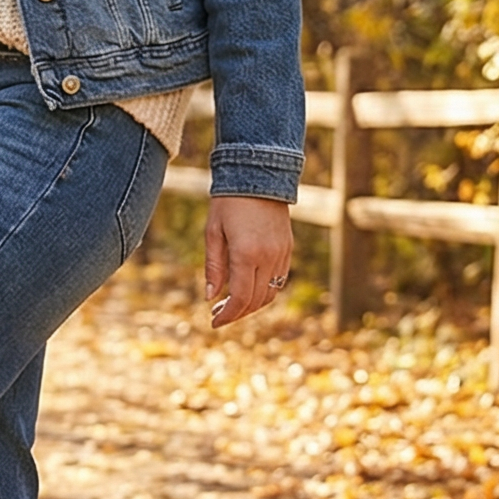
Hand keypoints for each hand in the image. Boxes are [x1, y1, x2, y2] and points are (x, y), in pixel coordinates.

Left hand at [203, 195, 292, 327]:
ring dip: (251, 305)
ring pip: (270, 294)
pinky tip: (248, 289)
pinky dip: (264, 292)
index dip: (227, 315)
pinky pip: (279, 280)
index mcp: (247, 254)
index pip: (240, 298)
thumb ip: (213, 267)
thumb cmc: (228, 203)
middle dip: (237, 313)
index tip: (214, 322)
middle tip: (218, 315)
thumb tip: (210, 297)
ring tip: (231, 305)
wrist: (258, 176)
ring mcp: (281, 254)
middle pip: (256, 301)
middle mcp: (268, 257)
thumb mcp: (213, 233)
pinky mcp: (288, 249)